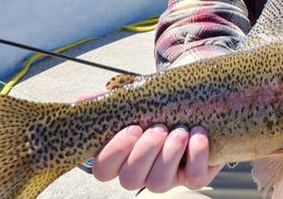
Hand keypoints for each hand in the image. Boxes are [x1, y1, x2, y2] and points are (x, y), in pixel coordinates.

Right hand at [79, 91, 223, 192]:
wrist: (194, 101)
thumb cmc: (158, 105)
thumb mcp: (133, 99)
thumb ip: (109, 100)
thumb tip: (85, 100)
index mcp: (120, 157)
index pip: (103, 169)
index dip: (114, 153)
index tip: (132, 128)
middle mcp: (141, 172)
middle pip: (130, 180)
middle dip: (144, 153)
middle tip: (158, 128)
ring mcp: (167, 178)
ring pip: (158, 183)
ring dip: (169, 154)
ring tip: (179, 131)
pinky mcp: (193, 177)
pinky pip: (194, 179)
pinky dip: (197, 156)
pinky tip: (197, 135)